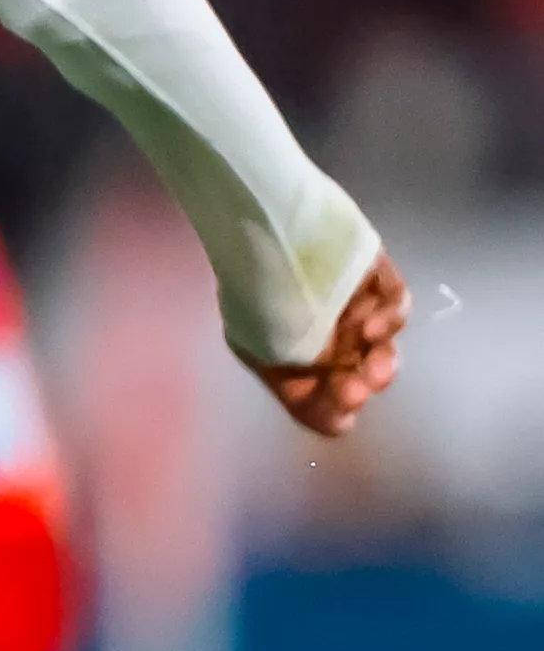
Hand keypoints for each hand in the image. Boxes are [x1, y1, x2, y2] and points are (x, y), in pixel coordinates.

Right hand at [244, 253, 408, 436]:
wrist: (263, 222)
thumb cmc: (257, 291)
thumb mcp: (262, 352)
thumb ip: (298, 394)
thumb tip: (340, 428)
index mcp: (289, 355)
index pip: (319, 395)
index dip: (334, 408)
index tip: (345, 411)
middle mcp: (321, 334)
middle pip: (354, 371)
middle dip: (362, 384)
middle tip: (361, 386)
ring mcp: (349, 304)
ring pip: (380, 344)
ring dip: (381, 359)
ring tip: (376, 360)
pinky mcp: (372, 275)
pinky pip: (394, 303)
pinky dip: (389, 318)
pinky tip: (373, 325)